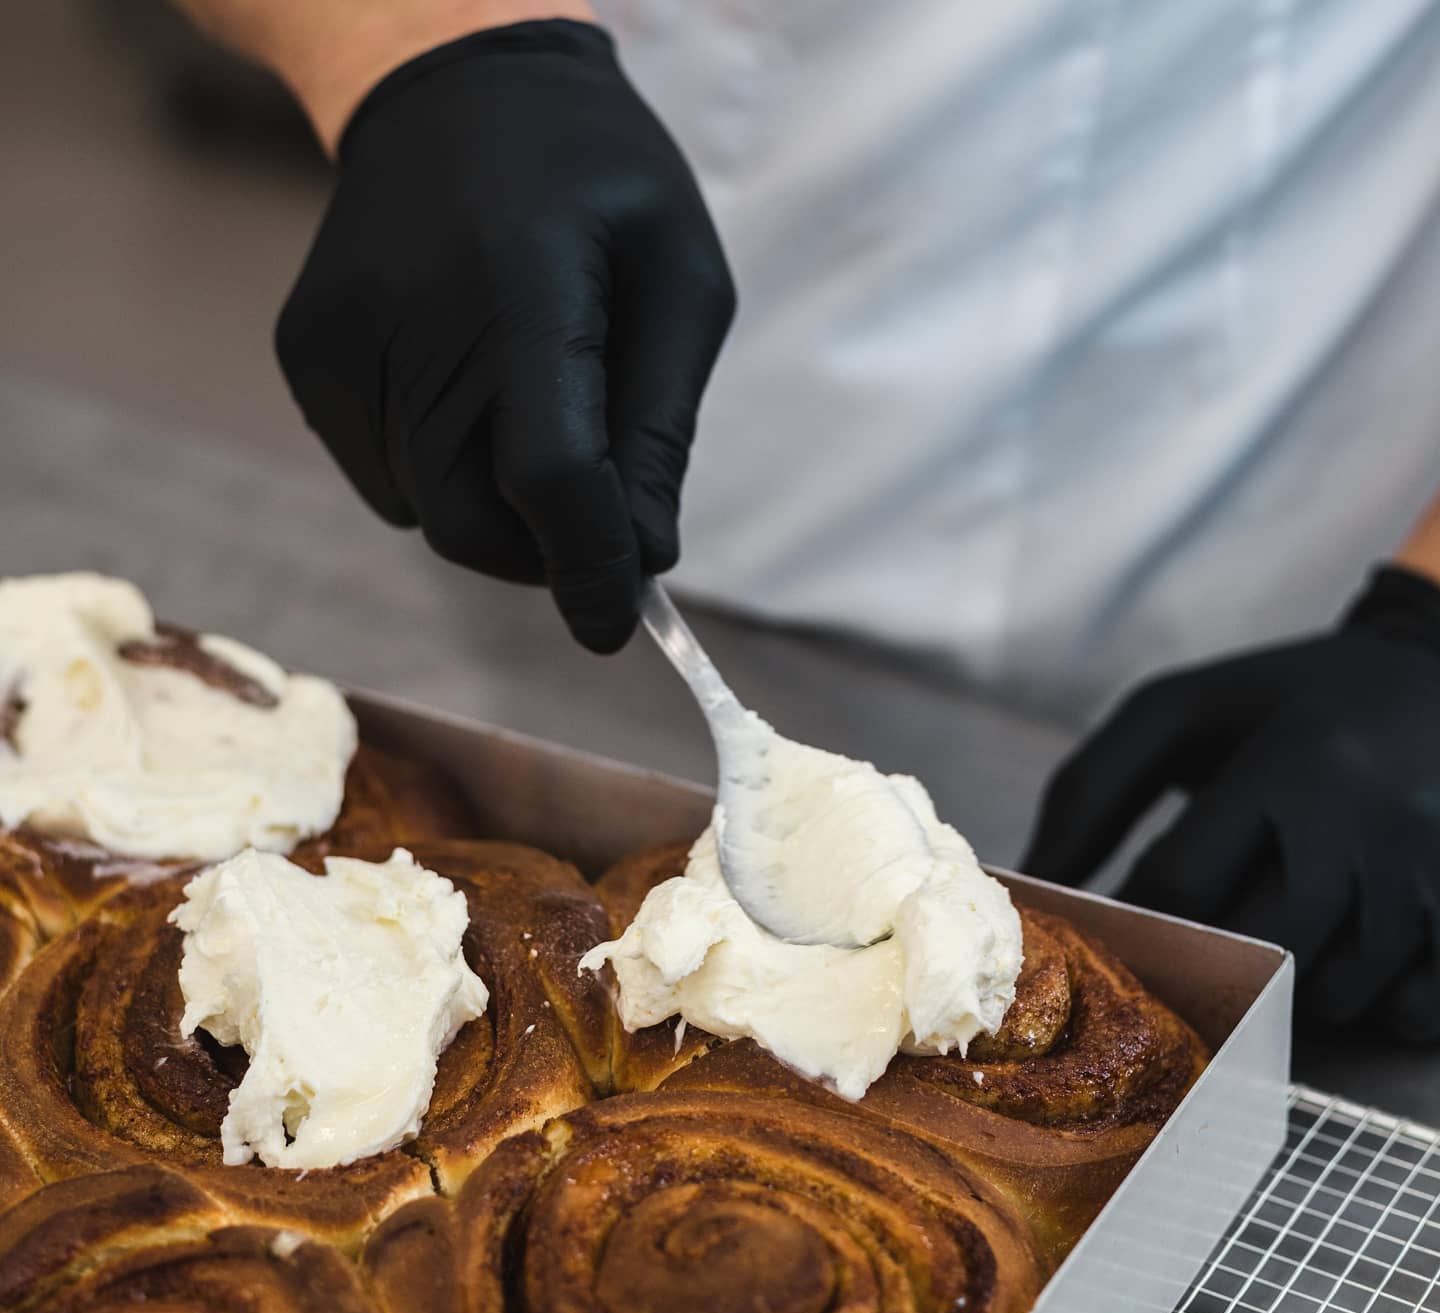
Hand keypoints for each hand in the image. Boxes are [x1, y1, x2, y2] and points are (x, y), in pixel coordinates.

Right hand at [276, 21, 734, 651]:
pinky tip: (468, 391)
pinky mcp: (308, 356)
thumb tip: (645, 555)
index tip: (618, 622)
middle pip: (474, 519)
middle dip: (542, 555)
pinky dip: (442, 474)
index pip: (551, 469)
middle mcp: (412, 318)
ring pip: (429, 511)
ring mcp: (342, 341)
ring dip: (497, 511)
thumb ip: (661, 426)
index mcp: (525, 282)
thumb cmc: (596, 183)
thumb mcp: (680, 278)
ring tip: (531, 413)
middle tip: (593, 526)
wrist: (452, 87)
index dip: (588, 564)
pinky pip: (387, 478)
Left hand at [1022, 566, 1439, 1040]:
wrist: (1439, 667)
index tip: (1128, 917)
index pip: (1183, 882)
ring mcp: (1434, 872)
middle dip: (1216, 958)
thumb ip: (1094, 789)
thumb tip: (1029, 880)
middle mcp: (1370, 822)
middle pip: (1264, 948)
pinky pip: (1414, 1011)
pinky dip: (1372, 1007)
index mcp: (1290, 764)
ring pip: (1338, 993)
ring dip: (1291, 991)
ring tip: (1275, 935)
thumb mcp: (1178, 713)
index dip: (1138, 916)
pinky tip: (1348, 955)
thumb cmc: (1281, 699)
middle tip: (1201, 940)